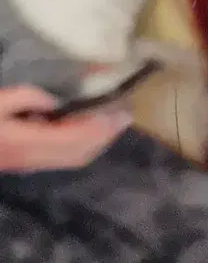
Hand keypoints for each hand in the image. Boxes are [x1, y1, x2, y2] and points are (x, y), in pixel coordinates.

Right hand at [0, 84, 130, 172]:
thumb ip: (28, 98)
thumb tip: (56, 101)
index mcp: (27, 142)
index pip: (77, 138)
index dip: (102, 126)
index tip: (121, 110)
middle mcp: (34, 158)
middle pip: (82, 153)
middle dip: (107, 135)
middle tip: (125, 113)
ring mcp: (31, 164)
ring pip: (75, 158)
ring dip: (98, 141)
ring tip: (113, 121)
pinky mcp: (28, 163)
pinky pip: (65, 158)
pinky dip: (83, 144)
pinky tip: (88, 130)